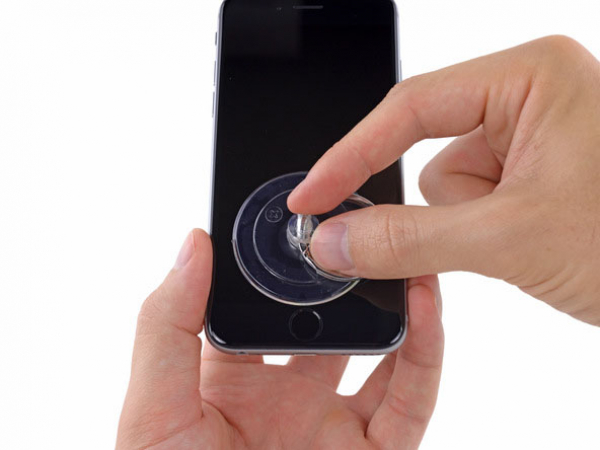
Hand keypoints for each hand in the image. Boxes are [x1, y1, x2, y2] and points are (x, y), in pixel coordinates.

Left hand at [116, 229, 443, 449]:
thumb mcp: (154, 410)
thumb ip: (166, 325)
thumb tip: (191, 243)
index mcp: (229, 376)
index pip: (262, 300)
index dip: (281, 260)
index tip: (302, 214)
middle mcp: (285, 393)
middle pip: (326, 317)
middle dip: (347, 276)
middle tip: (363, 225)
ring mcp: (332, 422)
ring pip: (379, 350)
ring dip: (397, 302)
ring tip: (405, 251)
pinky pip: (410, 398)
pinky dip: (424, 351)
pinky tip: (425, 305)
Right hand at [288, 36, 599, 325]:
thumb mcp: (510, 239)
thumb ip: (407, 239)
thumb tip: (334, 239)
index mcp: (530, 77)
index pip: (408, 109)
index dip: (350, 156)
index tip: (310, 196)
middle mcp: (529, 96)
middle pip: (429, 152)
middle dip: (443, 206)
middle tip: (478, 239)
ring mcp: (532, 136)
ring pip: (447, 187)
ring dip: (469, 227)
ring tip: (528, 242)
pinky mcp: (533, 174)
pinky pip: (469, 205)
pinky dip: (482, 234)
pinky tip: (530, 244)